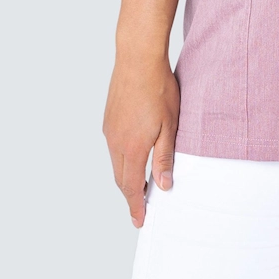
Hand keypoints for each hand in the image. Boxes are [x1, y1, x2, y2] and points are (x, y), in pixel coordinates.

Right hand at [103, 58, 179, 227]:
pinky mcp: (108, 120)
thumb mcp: (169, 125)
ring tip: (139, 186)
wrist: (137, 59)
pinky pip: (113, 148)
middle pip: (121, 179)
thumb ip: (164, 157)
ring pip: (116, 163)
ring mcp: (109, 131)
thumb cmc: (158, 88)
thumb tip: (163, 185)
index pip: (132, 187)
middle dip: (130, 196)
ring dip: (126, 177)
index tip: (139, 220)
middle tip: (140, 208)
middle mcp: (115, 143)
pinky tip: (133, 156)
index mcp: (132, 148)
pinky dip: (122, 160)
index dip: (136, 206)